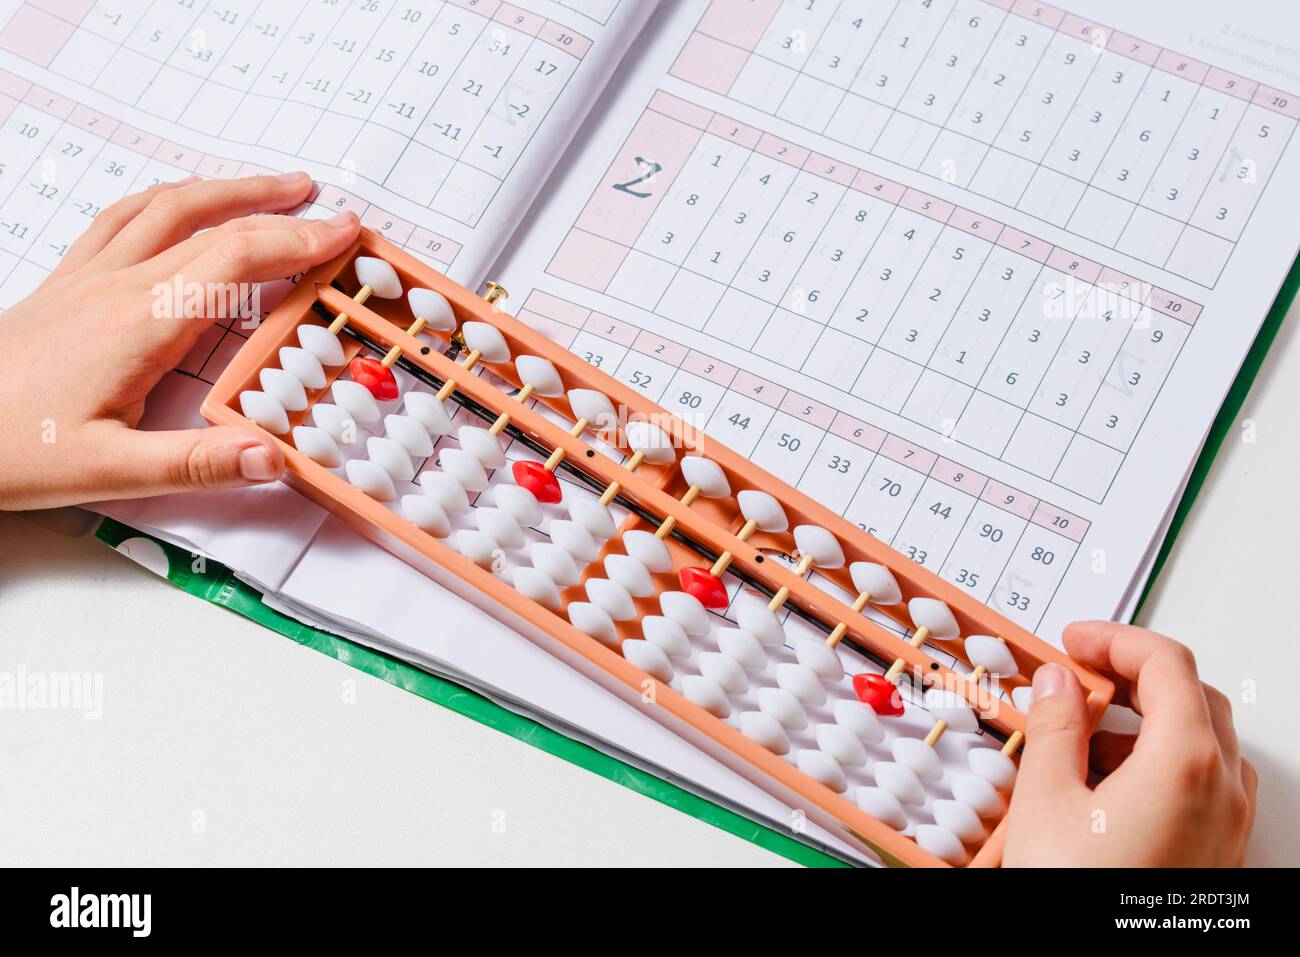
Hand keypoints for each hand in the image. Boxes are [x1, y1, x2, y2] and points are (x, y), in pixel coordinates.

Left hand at [0, 173, 359, 509]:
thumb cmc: (11, 449)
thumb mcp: (110, 472)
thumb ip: (198, 463)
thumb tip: (273, 456)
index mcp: (140, 323)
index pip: (236, 261)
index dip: (298, 241)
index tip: (347, 234)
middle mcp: (117, 286)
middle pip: (212, 224)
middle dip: (280, 211)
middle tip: (332, 211)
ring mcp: (88, 278)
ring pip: (166, 208)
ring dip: (228, 191)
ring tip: (275, 186)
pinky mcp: (65, 284)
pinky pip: (123, 218)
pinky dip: (169, 200)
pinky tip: (182, 203)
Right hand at [1003, 621, 1255, 865]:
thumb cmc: (1084, 893)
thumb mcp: (1047, 799)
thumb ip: (1055, 726)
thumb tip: (1057, 683)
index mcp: (1185, 761)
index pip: (1166, 663)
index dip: (1115, 640)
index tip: (1074, 641)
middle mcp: (1222, 789)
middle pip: (1193, 696)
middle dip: (1134, 676)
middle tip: (1079, 675)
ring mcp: (1228, 826)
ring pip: (1201, 742)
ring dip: (1146, 723)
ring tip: (1082, 737)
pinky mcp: (1219, 855)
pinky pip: (1202, 784)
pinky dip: (1159, 763)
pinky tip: (1104, 787)